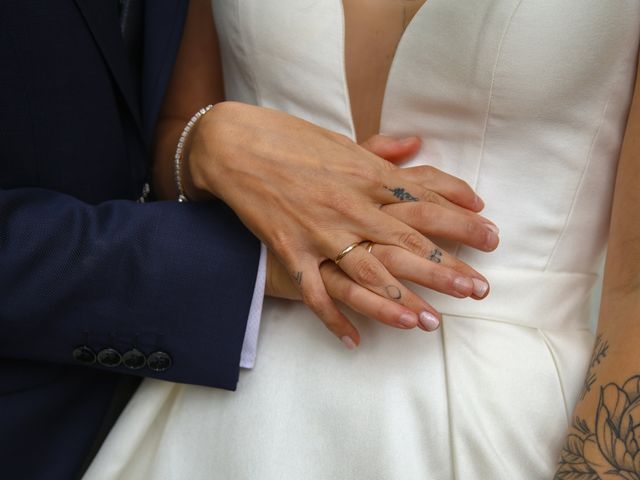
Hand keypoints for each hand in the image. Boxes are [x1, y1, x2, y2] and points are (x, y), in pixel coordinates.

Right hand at [185, 102, 497, 343]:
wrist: (236, 146)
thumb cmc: (290, 139)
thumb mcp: (342, 141)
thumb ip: (381, 148)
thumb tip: (418, 143)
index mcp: (367, 175)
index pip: (426, 200)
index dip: (461, 220)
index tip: (491, 235)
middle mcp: (351, 205)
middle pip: (409, 241)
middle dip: (448, 268)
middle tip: (480, 290)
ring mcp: (322, 231)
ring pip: (370, 272)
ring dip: (404, 301)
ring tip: (433, 323)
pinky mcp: (292, 250)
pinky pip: (317, 293)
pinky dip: (334, 319)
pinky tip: (355, 341)